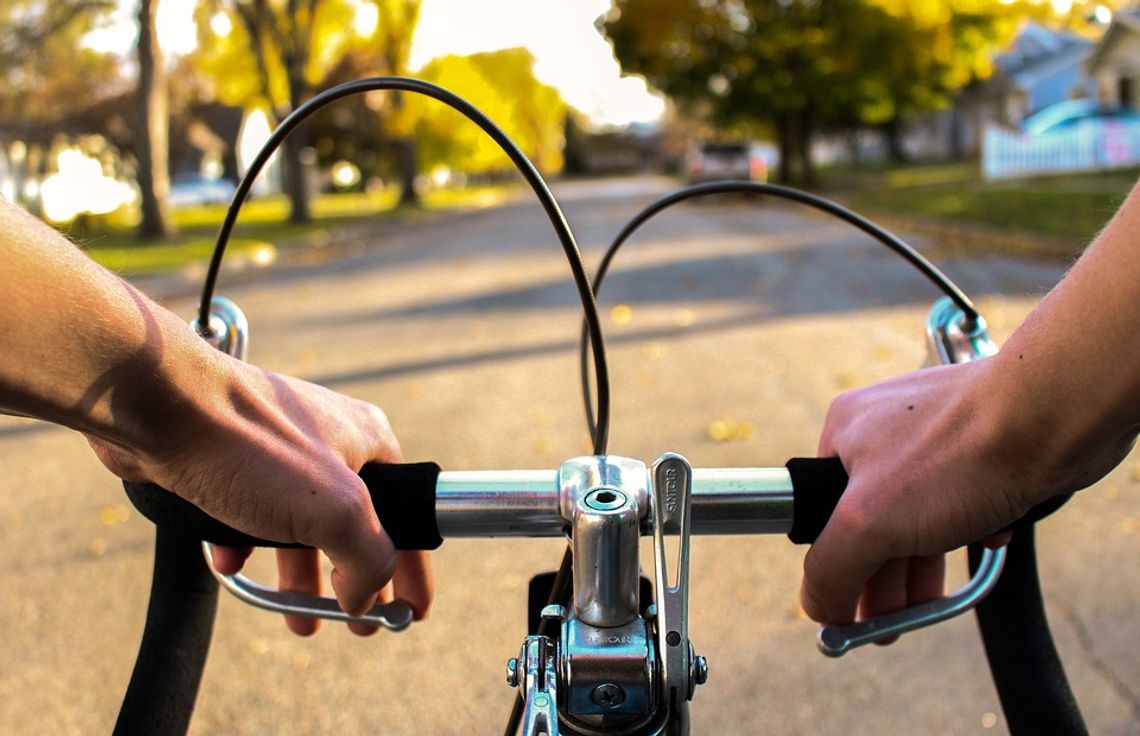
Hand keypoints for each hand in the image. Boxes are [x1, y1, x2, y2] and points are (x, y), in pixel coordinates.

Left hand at [88, 354, 432, 634]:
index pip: (409, 512)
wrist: (156, 406)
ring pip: (299, 526)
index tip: (410, 611)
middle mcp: (329, 443)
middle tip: (356, 624)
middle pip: (353, 526)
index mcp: (367, 441)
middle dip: (352, 580)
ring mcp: (278, 451)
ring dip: (299, 575)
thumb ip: (367, 558)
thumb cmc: (250, 445)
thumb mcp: (333, 510)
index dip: (412, 567)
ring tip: (298, 619)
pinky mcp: (232, 461)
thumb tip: (366, 599)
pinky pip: (249, 514)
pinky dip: (245, 545)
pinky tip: (230, 563)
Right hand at [802, 358, 1040, 627]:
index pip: (821, 513)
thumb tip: (815, 604)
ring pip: (919, 515)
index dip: (837, 566)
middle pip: (871, 522)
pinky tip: (988, 533)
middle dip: (883, 578)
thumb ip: (830, 567)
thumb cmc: (959, 453)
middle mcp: (883, 429)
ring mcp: (933, 436)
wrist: (1052, 416)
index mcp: (843, 432)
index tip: (851, 611)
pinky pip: (962, 500)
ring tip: (929, 605)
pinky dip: (972, 528)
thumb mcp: (869, 521)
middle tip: (890, 624)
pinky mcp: (979, 445)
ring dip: (925, 563)